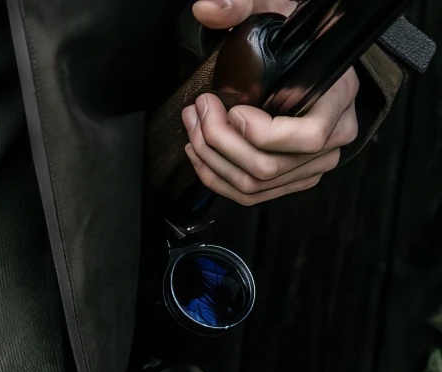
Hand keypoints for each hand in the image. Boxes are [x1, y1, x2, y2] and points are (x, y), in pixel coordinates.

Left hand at [184, 0, 359, 205]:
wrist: (316, 60)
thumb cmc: (300, 40)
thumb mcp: (278, 12)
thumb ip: (244, 6)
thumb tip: (208, 8)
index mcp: (338, 99)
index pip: (306, 137)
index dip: (260, 132)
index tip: (232, 109)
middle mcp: (333, 138)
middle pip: (269, 165)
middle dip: (220, 142)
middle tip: (198, 112)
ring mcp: (313, 163)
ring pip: (255, 184)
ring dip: (212, 160)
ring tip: (192, 129)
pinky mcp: (293, 178)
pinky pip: (251, 194)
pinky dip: (217, 178)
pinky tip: (200, 153)